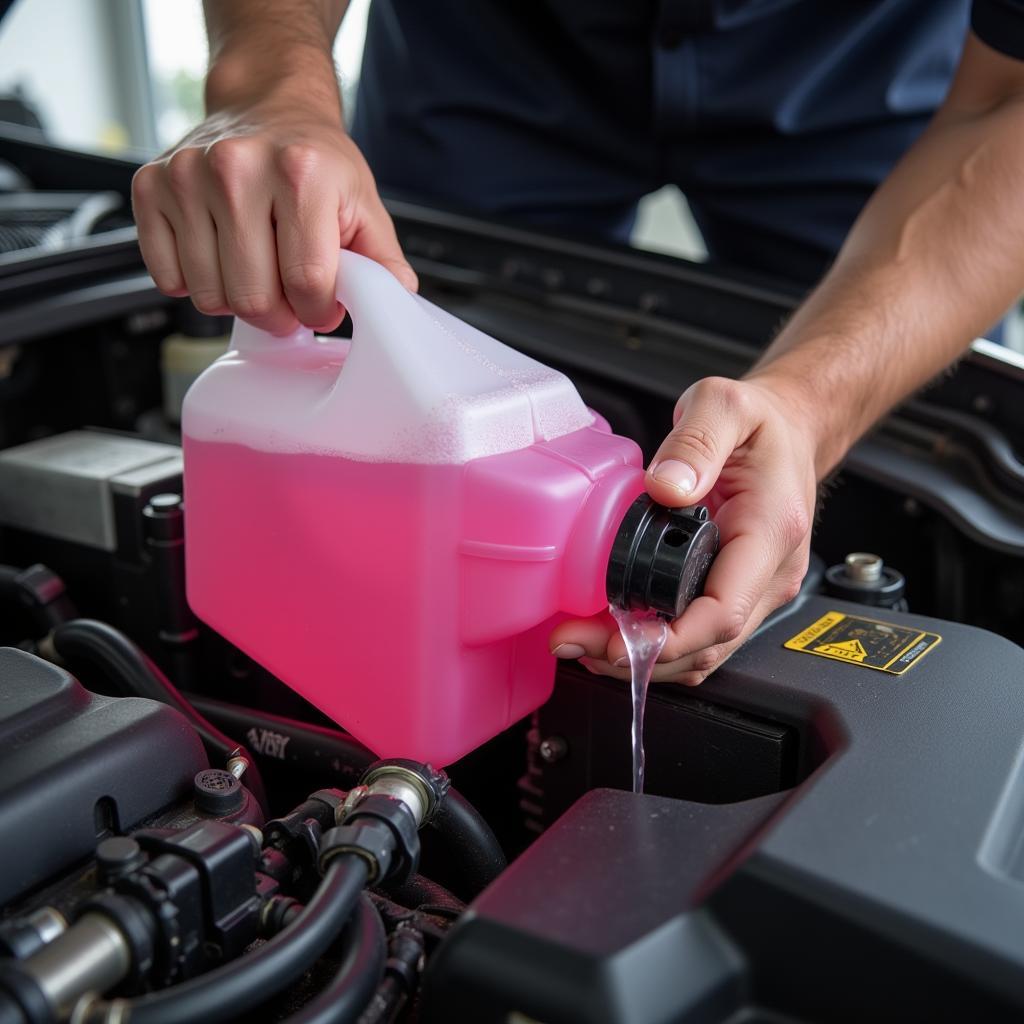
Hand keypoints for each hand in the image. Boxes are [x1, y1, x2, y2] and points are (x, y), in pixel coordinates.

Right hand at [132, 93, 415, 335]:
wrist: (268, 105)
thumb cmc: (317, 163)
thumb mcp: (364, 206)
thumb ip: (384, 263)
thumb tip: (396, 302)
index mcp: (300, 172)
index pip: (307, 283)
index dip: (319, 311)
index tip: (323, 304)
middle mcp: (236, 168)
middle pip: (253, 298)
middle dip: (279, 314)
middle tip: (289, 292)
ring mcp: (186, 175)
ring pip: (209, 297)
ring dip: (237, 299)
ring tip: (257, 268)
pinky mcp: (150, 187)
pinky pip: (168, 279)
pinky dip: (196, 283)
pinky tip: (220, 255)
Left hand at [549, 375, 816, 683]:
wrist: (790, 430)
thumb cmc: (763, 422)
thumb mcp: (725, 405)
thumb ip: (696, 441)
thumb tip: (666, 487)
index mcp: (769, 532)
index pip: (724, 612)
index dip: (671, 639)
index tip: (620, 642)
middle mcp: (769, 573)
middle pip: (707, 645)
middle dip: (640, 656)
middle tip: (576, 643)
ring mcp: (756, 588)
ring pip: (703, 650)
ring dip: (643, 656)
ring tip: (582, 641)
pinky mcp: (736, 590)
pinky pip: (698, 632)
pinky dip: (656, 642)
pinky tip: (613, 629)